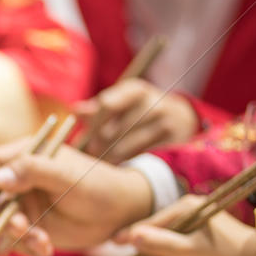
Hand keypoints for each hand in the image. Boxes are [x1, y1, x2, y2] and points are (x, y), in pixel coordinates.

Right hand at [0, 140, 152, 255]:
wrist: (120, 214)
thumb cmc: (98, 186)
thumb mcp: (67, 177)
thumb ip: (34, 172)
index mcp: (26, 155)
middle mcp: (20, 179)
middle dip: (4, 218)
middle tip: (23, 229)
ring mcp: (24, 204)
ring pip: (2, 224)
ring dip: (18, 237)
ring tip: (43, 243)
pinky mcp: (31, 225)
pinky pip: (16, 241)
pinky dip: (27, 248)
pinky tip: (47, 249)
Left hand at [75, 78, 198, 163]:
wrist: (179, 120)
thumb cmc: (137, 113)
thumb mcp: (121, 105)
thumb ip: (97, 109)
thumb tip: (75, 109)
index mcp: (134, 89)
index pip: (106, 106)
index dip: (93, 126)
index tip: (87, 140)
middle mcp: (151, 100)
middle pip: (112, 130)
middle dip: (98, 146)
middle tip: (93, 155)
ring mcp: (163, 119)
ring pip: (123, 147)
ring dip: (109, 158)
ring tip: (103, 163)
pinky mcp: (170, 138)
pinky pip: (139, 156)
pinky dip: (126, 163)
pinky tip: (120, 166)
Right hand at [113, 195, 255, 255]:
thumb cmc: (226, 254)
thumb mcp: (188, 251)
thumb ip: (159, 244)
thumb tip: (133, 237)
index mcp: (187, 209)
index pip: (153, 223)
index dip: (134, 235)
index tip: (113, 242)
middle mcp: (190, 216)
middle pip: (160, 239)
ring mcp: (196, 231)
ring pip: (170, 251)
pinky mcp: (202, 245)